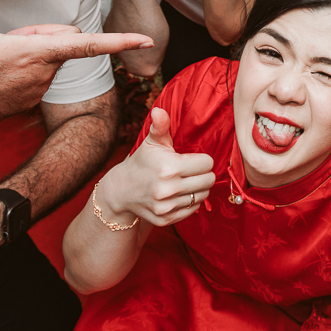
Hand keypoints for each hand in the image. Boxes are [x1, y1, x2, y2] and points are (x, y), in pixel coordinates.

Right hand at [0, 0, 152, 130]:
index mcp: (30, 54)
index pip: (85, 44)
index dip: (119, 40)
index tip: (147, 39)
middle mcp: (40, 75)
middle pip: (61, 41)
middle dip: (42, 33)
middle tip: (0, 38)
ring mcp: (35, 91)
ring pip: (49, 57)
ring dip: (31, 49)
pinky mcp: (27, 101)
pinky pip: (39, 73)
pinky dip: (25, 65)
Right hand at [97, 108, 215, 227]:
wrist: (122, 190)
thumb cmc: (143, 162)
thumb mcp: (152, 142)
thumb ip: (160, 125)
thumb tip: (159, 110)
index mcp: (169, 168)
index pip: (207, 164)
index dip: (202, 159)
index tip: (192, 159)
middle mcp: (168, 189)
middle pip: (209, 181)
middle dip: (203, 174)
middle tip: (191, 171)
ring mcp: (167, 207)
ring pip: (203, 196)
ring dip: (198, 188)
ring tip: (185, 182)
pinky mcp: (166, 219)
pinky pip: (193, 210)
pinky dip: (191, 202)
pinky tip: (179, 194)